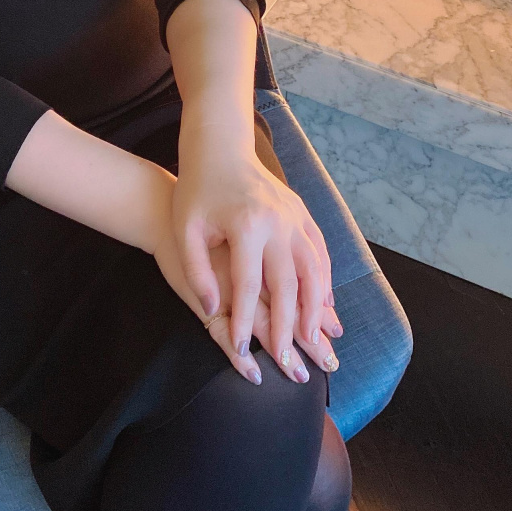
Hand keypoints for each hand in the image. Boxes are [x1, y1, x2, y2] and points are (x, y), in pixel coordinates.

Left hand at [172, 123, 338, 372]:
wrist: (219, 149)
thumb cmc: (196, 191)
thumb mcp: (186, 230)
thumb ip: (197, 272)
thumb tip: (214, 311)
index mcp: (246, 226)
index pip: (250, 287)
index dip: (247, 323)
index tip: (245, 353)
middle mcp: (277, 222)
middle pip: (289, 285)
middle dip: (291, 326)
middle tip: (291, 361)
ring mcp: (294, 216)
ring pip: (314, 269)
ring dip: (317, 306)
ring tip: (318, 338)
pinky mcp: (301, 211)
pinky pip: (320, 250)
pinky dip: (325, 278)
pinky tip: (324, 301)